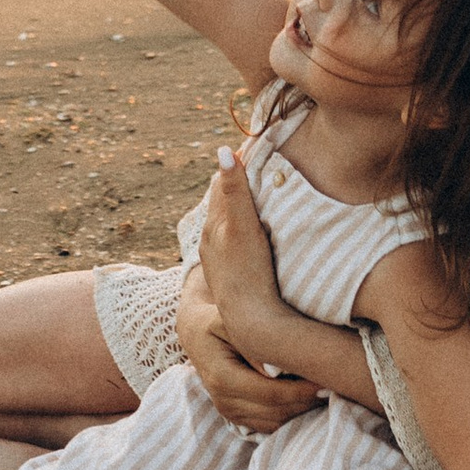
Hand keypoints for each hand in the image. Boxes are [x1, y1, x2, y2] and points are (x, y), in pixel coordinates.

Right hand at [176, 270, 320, 435]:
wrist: (198, 334)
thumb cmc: (217, 320)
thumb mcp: (227, 319)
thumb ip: (249, 340)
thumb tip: (275, 370)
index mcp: (221, 378)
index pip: (270, 393)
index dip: (301, 391)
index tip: (327, 381)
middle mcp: (223, 402)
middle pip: (276, 412)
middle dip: (307, 403)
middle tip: (336, 388)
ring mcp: (230, 414)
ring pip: (276, 423)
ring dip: (303, 412)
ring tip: (328, 394)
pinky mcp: (239, 418)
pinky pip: (271, 425)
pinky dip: (293, 416)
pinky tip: (310, 400)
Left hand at [197, 148, 281, 346]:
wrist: (250, 321)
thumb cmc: (249, 271)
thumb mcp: (243, 225)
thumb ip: (234, 190)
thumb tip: (223, 150)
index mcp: (214, 224)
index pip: (222, 183)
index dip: (236, 165)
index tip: (255, 148)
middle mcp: (210, 241)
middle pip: (222, 203)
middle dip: (237, 185)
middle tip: (259, 167)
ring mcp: (219, 261)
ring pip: (227, 225)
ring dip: (239, 209)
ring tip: (258, 198)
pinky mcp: (229, 277)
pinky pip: (234, 244)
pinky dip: (242, 231)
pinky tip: (255, 236)